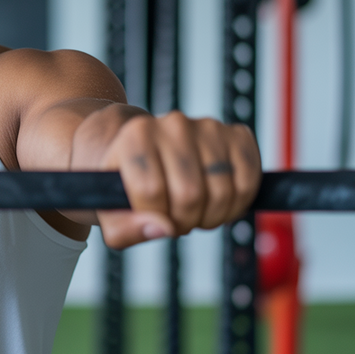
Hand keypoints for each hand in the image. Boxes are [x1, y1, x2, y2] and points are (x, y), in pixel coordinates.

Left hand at [75, 111, 261, 249]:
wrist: (142, 152)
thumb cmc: (121, 184)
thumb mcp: (105, 210)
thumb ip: (124, 228)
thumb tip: (164, 228)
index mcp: (135, 137)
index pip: (151, 191)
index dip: (154, 218)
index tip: (150, 216)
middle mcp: (172, 124)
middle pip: (190, 195)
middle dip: (184, 221)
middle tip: (175, 218)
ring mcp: (207, 127)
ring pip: (222, 192)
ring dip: (211, 217)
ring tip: (193, 210)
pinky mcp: (236, 135)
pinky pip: (249, 181)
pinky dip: (237, 204)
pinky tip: (216, 201)